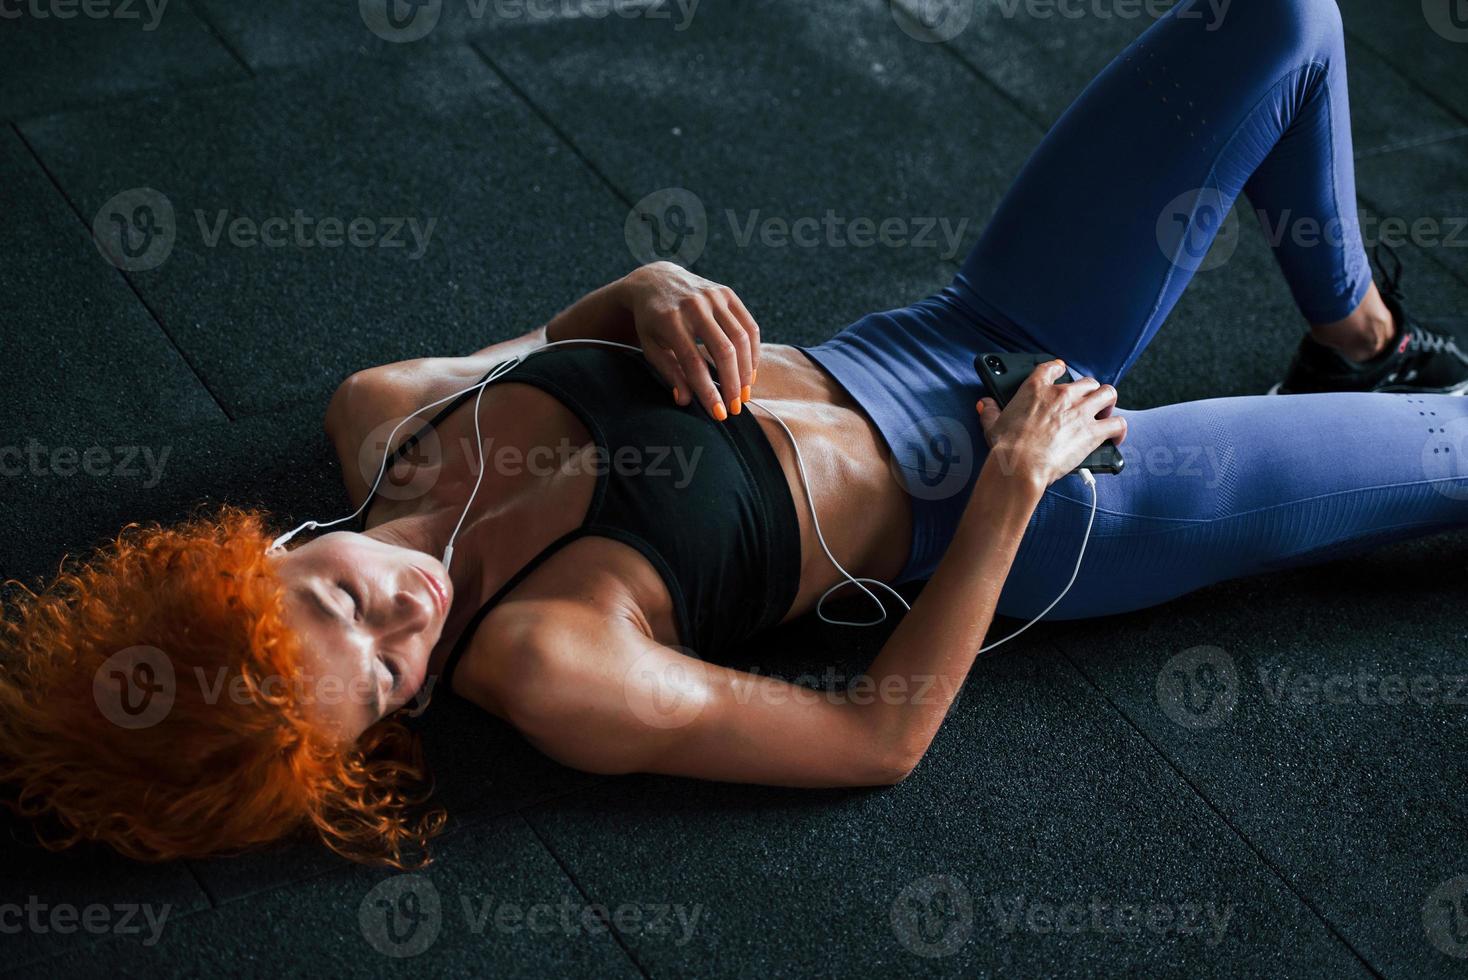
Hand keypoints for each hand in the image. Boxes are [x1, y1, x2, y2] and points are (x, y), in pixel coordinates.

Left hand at [623, 261, 760, 419]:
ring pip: (741, 339)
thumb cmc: (651, 321)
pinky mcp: (727, 293)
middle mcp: (693, 305)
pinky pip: (749, 325)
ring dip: (746, 371)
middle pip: (723, 351)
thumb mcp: (651, 346)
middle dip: (733, 384)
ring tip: (745, 394)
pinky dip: (754, 351)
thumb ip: (668, 372)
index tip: (718, 413)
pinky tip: (750, 372)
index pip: (694, 362)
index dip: (708, 391)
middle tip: (735, 408)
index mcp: (669, 320)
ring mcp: (713, 296)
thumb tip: (684, 400)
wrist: (655, 280)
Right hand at [976, 359, 1126, 490]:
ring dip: (1108, 402)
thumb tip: (985, 404)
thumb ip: (991, 411)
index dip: (1058, 368)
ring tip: (1106, 411)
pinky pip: (1118, 424)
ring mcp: (1081, 412)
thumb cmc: (1006, 447)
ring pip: (1108, 394)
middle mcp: (1063, 395)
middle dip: (1089, 390)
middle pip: (1087, 382)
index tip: (1060, 370)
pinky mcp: (1093, 432)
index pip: (1051, 368)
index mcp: (1036, 389)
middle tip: (1086, 401)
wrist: (1021, 466)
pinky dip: (1119, 429)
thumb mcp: (992, 425)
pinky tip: (1116, 436)